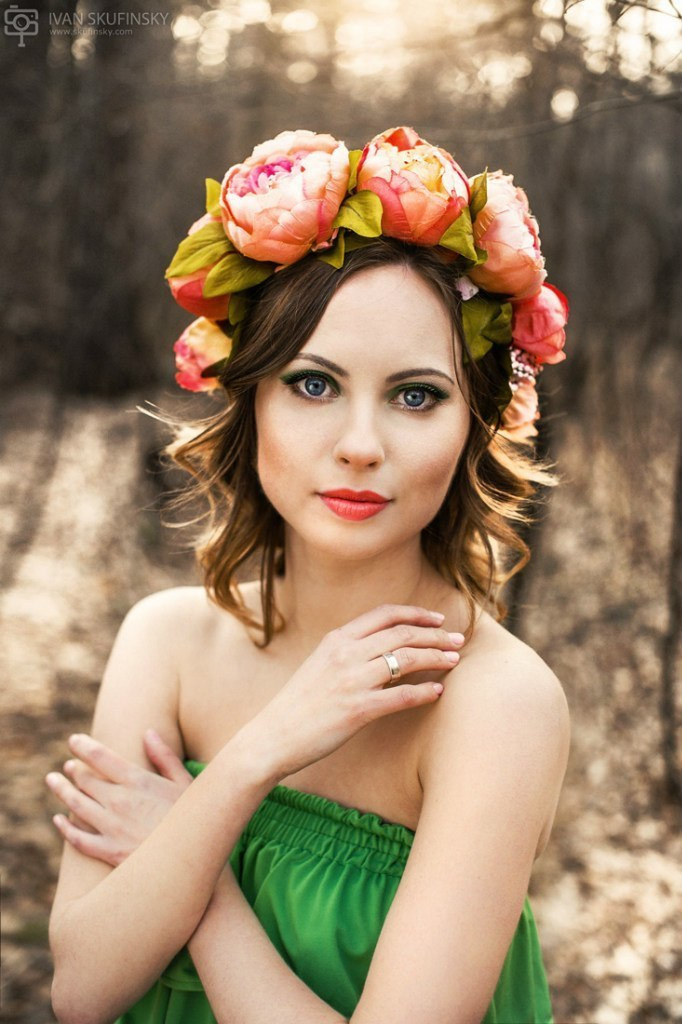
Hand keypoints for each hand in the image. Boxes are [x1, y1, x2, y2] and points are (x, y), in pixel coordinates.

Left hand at [46, 730, 191, 865]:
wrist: (195, 860)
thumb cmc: (196, 819)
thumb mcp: (186, 782)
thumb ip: (164, 757)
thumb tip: (148, 732)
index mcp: (138, 781)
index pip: (101, 757)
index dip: (83, 746)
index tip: (73, 740)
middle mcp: (120, 802)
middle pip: (85, 780)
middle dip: (74, 770)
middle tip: (68, 767)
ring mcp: (112, 828)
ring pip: (76, 805)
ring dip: (62, 791)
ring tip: (53, 780)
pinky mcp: (110, 853)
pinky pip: (78, 839)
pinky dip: (65, 828)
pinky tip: (58, 820)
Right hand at [252, 604, 463, 778]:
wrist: (272, 736)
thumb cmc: (299, 704)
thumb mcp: (320, 664)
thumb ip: (348, 650)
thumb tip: (383, 645)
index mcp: (336, 639)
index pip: (384, 614)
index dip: (416, 613)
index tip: (438, 618)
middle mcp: (345, 654)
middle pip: (402, 634)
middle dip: (436, 634)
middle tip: (458, 639)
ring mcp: (352, 681)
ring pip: (406, 659)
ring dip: (437, 657)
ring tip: (455, 660)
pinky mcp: (357, 710)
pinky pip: (401, 696)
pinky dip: (425, 691)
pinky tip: (439, 691)